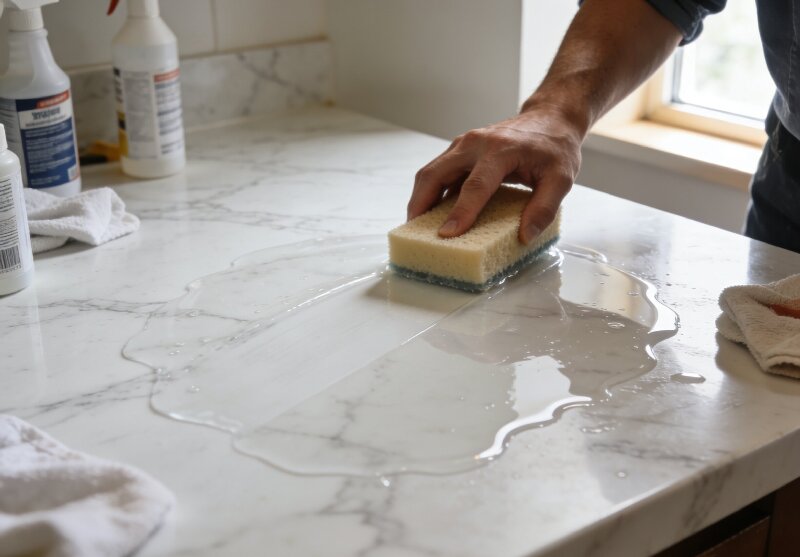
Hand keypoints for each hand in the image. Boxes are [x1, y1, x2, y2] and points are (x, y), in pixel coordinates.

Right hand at [407, 102, 583, 243]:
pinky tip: (431, 213)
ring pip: (430, 172)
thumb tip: (524, 236)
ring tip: (417, 226)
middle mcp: (475, 144)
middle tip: (415, 233)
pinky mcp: (460, 150)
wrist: (550, 117)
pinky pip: (438, 171)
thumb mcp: (561, 178)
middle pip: (436, 174)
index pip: (475, 186)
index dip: (460, 212)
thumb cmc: (555, 147)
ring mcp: (464, 144)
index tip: (447, 234)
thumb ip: (544, 208)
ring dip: (420, 198)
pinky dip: (430, 192)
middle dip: (421, 204)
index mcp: (500, 150)